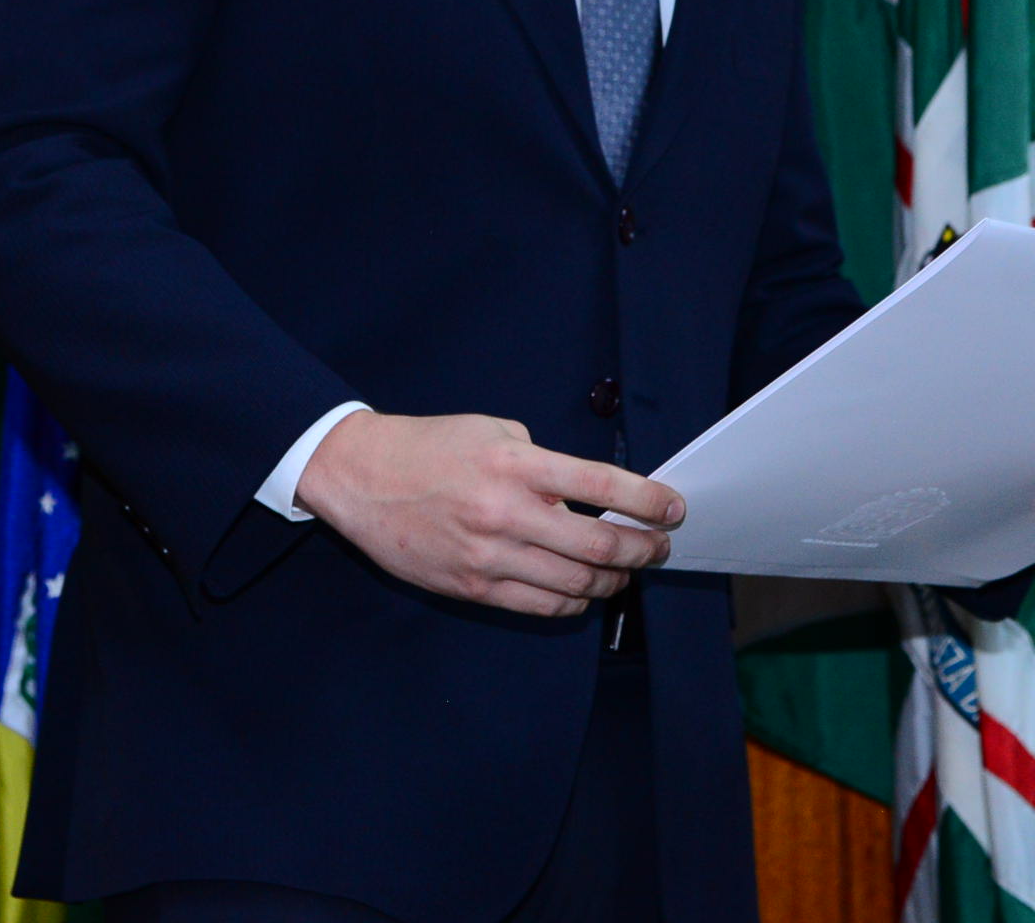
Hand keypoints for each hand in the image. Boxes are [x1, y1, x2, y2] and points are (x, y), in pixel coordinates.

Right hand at [294, 410, 685, 618]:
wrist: (361, 477)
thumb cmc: (428, 447)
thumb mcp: (490, 429)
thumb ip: (539, 459)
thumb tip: (581, 494)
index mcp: (514, 465)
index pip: (600, 485)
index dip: (647, 500)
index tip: (672, 509)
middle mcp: (506, 512)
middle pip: (598, 543)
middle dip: (642, 548)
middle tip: (658, 546)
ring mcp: (490, 555)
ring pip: (576, 581)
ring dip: (613, 579)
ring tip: (625, 570)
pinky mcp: (474, 587)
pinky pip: (541, 604)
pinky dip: (573, 601)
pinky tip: (583, 589)